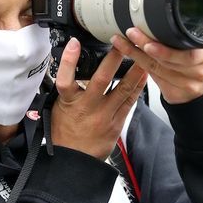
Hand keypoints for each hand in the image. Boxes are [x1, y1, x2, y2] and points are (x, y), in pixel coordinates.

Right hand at [51, 37, 148, 159]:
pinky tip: (144, 76)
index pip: (65, 79)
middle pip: (101, 80)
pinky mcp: (116, 124)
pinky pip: (130, 102)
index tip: (75, 43)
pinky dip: (137, 87)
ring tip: (142, 55)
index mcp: (69, 102)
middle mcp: (87, 107)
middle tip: (122, 43)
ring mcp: (104, 116)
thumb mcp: (58, 107)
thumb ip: (68, 89)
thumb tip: (72, 66)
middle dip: (112, 60)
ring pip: (122, 90)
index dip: (69, 60)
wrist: (74, 159)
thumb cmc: (65, 132)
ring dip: (134, 71)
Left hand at [110, 28, 202, 104]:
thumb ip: (186, 35)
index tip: (148, 44)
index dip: (165, 51)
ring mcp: (187, 85)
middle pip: (167, 62)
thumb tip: (158, 17)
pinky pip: (154, 79)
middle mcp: (198, 72)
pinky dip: (140, 66)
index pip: (186, 54)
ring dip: (137, 56)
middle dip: (145, 47)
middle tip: (131, 34)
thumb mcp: (201, 45)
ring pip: (157, 70)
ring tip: (123, 43)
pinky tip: (131, 56)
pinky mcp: (175, 94)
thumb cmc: (201, 62)